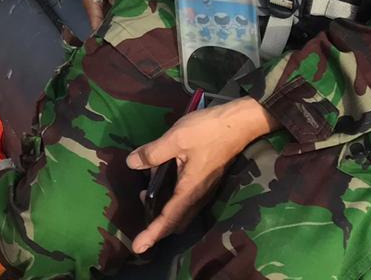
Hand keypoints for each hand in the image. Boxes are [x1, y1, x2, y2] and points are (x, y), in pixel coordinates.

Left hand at [126, 97, 277, 253]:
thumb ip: (153, 153)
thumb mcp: (176, 138)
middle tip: (139, 223)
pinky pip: (184, 198)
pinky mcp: (204, 179)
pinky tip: (159, 179)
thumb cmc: (208, 131)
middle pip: (175, 220)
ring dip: (162, 210)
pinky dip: (170, 197)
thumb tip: (132, 163)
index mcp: (190, 190)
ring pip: (180, 209)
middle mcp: (198, 195)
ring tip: (145, 195)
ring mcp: (203, 188)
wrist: (239, 123)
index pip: (168, 219)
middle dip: (156, 226)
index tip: (138, 247)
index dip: (152, 233)